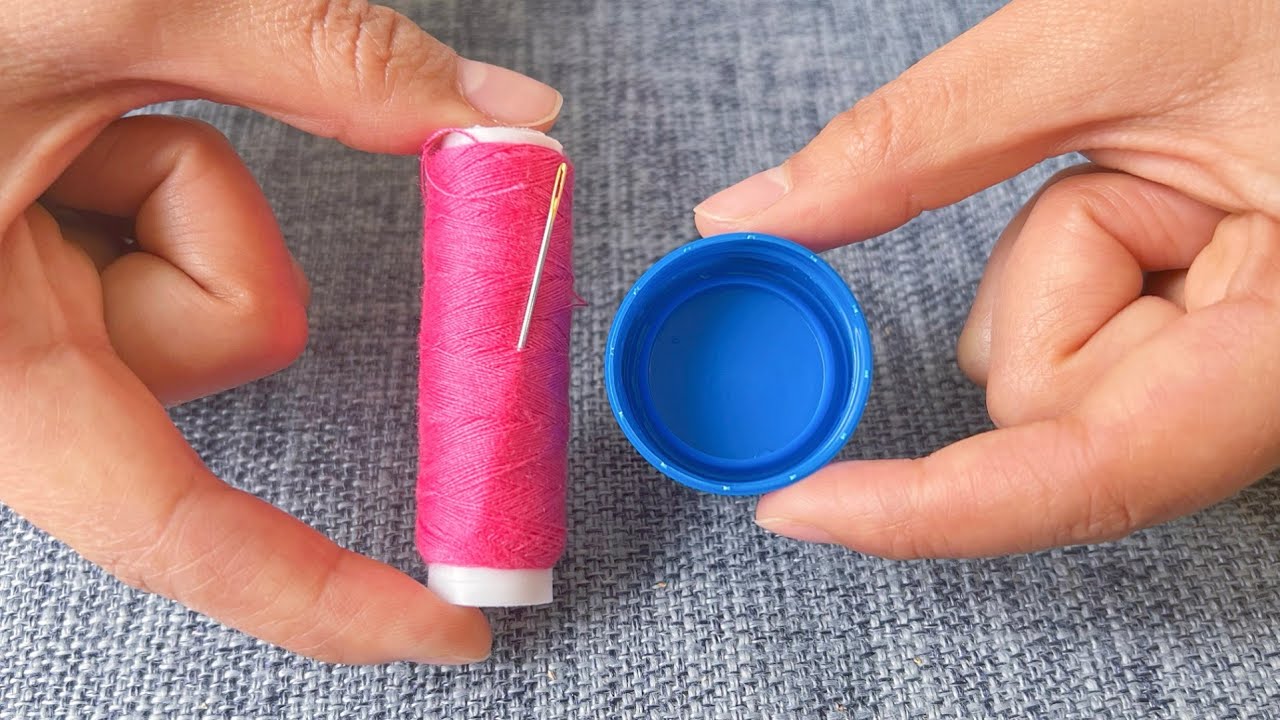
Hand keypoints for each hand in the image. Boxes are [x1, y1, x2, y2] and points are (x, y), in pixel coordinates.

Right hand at [1, 0, 560, 662]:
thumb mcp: (96, 13)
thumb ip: (312, 54)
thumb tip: (508, 114)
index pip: (180, 532)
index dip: (325, 593)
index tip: (450, 631)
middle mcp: (5, 378)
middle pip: (232, 348)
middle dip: (215, 227)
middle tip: (103, 132)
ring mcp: (29, 334)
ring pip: (216, 296)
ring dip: (176, 182)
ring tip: (60, 122)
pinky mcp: (49, 293)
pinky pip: (173, 257)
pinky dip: (155, 180)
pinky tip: (62, 135)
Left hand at [695, 0, 1279, 556]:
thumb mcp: (1116, 37)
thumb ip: (923, 139)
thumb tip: (751, 215)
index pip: (1085, 476)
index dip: (926, 509)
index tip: (794, 507)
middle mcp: (1279, 389)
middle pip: (1050, 406)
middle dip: (1043, 280)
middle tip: (1145, 174)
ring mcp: (1246, 379)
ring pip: (1056, 374)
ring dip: (1069, 261)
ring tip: (1182, 176)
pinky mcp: (1218, 353)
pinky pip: (1092, 344)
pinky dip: (1089, 265)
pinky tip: (1177, 203)